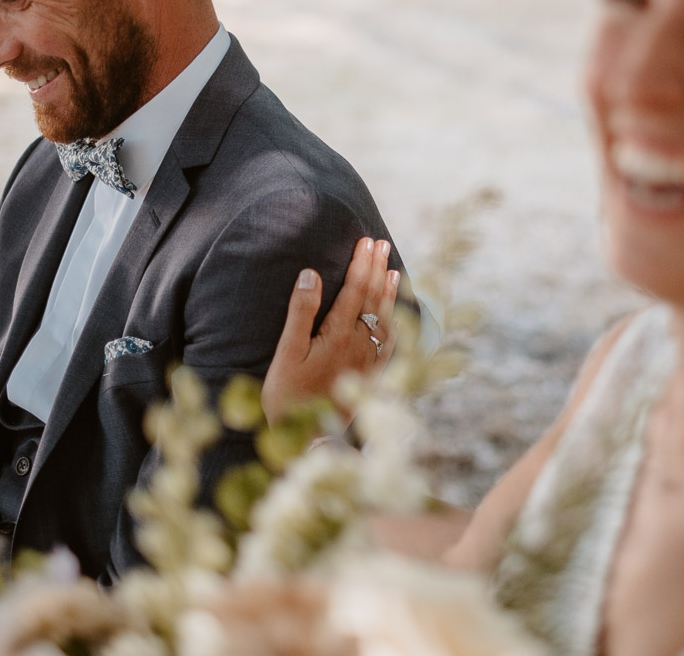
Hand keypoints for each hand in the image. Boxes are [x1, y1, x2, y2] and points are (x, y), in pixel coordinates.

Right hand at [262, 238, 399, 423]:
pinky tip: (396, 315)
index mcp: (338, 335)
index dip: (361, 263)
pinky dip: (395, 323)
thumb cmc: (288, 397)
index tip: (366, 241)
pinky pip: (389, 344)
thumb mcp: (286, 353)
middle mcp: (359, 345)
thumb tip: (310, 275)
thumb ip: (300, 313)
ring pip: (385, 319)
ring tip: (392, 269)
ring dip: (389, 292)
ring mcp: (368, 362)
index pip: (355, 290)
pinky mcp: (371, 378)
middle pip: (373, 299)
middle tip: (382, 244)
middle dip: (377, 269)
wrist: (306, 441)